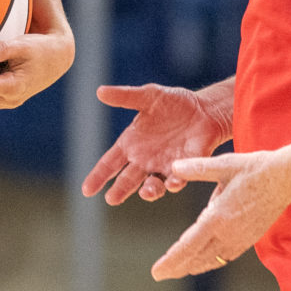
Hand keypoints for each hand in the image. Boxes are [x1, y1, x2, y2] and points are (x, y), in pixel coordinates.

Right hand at [82, 83, 231, 204]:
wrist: (204, 110)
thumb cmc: (174, 103)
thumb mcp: (148, 96)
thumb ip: (125, 97)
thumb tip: (100, 91)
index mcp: (131, 144)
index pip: (110, 164)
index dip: (98, 176)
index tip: (86, 190)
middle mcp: (145, 160)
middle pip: (128, 180)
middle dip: (120, 191)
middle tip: (112, 199)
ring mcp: (165, 166)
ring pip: (153, 185)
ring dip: (149, 191)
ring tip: (145, 192)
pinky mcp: (186, 167)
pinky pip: (178, 178)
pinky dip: (174, 182)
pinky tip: (171, 184)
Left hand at [150, 148, 290, 280]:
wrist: (287, 177)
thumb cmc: (256, 169)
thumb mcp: (224, 165)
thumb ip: (197, 168)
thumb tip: (174, 167)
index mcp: (218, 217)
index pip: (188, 246)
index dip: (171, 261)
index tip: (157, 272)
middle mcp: (228, 233)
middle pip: (197, 258)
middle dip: (177, 267)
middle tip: (159, 275)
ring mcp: (240, 238)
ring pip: (212, 260)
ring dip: (193, 266)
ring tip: (179, 270)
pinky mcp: (250, 237)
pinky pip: (226, 256)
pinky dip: (212, 261)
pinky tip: (206, 261)